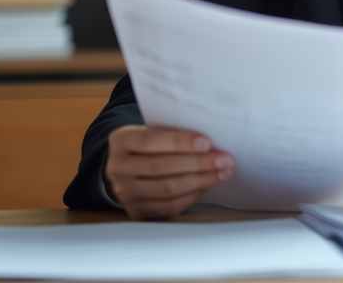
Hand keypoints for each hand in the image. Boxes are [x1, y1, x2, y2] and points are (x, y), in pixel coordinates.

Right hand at [104, 125, 233, 219]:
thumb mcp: (154, 131)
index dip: (179, 142)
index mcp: (121, 140)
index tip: (207, 142)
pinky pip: (168, 207)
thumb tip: (210, 144)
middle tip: (224, 160)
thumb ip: (174, 134)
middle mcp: (117, 168)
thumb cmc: (151, 145)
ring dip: (200, 181)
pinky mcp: (136, 211)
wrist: (129, 167)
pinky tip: (207, 186)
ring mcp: (125, 192)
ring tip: (222, 173)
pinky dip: (191, 196)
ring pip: (167, 189)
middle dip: (197, 163)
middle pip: (160, 167)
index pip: (150, 140)